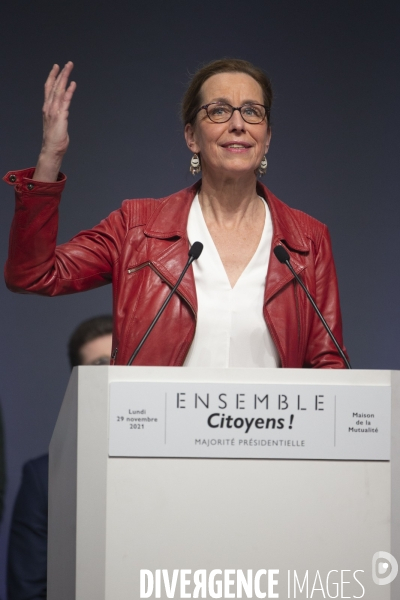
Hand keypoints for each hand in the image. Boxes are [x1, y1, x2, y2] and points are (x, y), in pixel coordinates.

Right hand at [33, 62, 75, 181]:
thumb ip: (59, 115)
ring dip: (65, 78)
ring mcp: (54, 111)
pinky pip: (65, 101)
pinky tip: (73, 84)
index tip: (57, 68)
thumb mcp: (57, 123)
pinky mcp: (60, 116)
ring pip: (59, 90)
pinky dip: (69, 91)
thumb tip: (64, 111)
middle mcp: (49, 107)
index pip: (49, 88)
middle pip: (54, 86)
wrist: (52, 149)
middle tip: (67, 63)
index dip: (52, 77)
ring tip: (70, 68)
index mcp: (47, 108)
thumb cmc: (55, 139)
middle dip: (60, 73)